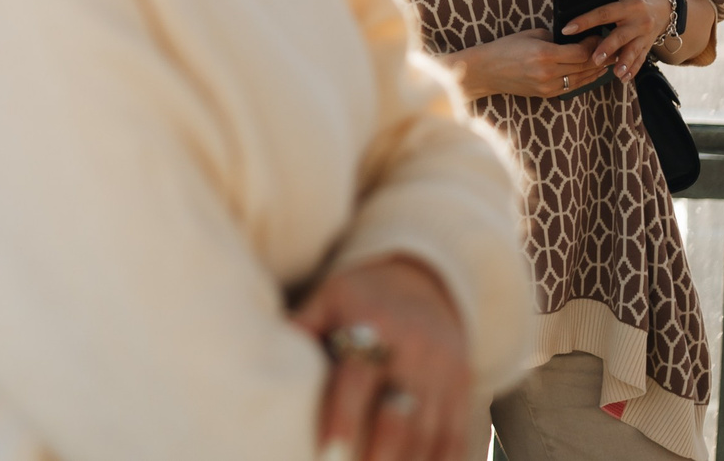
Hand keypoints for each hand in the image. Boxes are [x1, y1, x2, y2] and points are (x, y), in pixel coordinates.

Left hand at [292, 255, 470, 460]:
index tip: (326, 451)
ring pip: (430, 432)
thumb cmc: (359, 296)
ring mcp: (442, 373)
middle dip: (379, 455)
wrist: (421, 281)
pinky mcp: (462, 389)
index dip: (342, 416)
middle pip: (398, 415)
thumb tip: (260, 354)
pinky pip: (457, 434)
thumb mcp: (328, 298)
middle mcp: (414, 352)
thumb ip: (301, 327)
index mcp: (374, 326)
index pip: (356, 379)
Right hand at [448, 27, 604, 99]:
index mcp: (544, 54)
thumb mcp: (530, 35)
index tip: (597, 37)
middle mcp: (548, 73)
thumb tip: (574, 38)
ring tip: (608, 62)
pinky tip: (592, 73)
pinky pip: (572, 87)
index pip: (580, 53)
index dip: (593, 46)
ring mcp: (548, 86)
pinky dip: (584, 80)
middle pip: (585, 67)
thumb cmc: (505, 48)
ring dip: (596, 71)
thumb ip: (554, 37)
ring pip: (582, 79)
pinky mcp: (546, 94)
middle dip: (600, 58)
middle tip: (612, 49)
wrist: (486, 71)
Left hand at [564, 0, 673, 80]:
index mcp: (629, 5)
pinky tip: (624, 78)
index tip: (567, 29)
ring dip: (624, 62)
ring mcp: (646, 34)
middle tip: (594, 59)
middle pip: (621, 36)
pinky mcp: (649, 44)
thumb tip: (574, 9)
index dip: (584, 21)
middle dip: (607, 48)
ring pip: (633, 50)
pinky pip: (641, 58)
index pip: (603, 13)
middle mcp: (640, 20)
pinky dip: (633, 69)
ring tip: (615, 73)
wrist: (665, 3)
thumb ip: (604, 0)